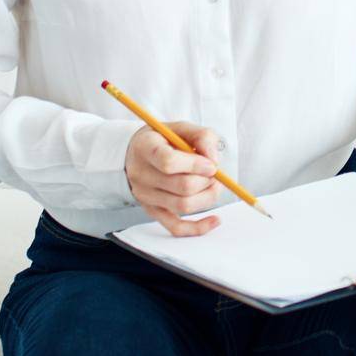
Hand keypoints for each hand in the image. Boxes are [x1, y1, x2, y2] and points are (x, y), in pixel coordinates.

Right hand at [125, 122, 223, 236]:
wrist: (139, 153)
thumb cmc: (165, 139)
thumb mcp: (182, 127)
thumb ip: (202, 137)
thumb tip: (214, 161)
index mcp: (145, 148)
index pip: (168, 162)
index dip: (195, 165)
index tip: (211, 164)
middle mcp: (141, 175)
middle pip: (181, 187)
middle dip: (207, 181)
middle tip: (216, 173)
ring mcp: (145, 196)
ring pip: (183, 206)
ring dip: (208, 197)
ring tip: (214, 185)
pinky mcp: (153, 211)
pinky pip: (175, 227)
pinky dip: (198, 227)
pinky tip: (215, 220)